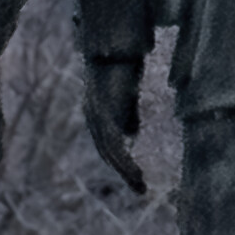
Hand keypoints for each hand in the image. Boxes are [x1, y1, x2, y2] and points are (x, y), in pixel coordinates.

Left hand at [84, 55, 145, 195]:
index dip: (120, 160)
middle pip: (107, 150)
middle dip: (124, 170)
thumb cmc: (122, 63)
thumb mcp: (127, 92)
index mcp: (97, 111)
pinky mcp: (103, 114)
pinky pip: (114, 144)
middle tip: (141, 187)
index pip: (107, 142)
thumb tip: (131, 133)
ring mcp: (96, 115)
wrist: (113, 47)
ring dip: (126, 170)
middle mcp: (93, 115)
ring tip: (142, 185)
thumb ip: (128, 112)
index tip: (135, 176)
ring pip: (110, 151)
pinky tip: (137, 172)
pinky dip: (125, 161)